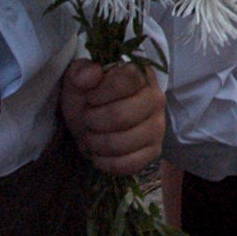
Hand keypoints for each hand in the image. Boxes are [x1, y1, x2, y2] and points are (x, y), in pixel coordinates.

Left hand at [61, 60, 164, 175]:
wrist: (95, 122)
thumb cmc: (89, 97)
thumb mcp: (78, 79)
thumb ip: (81, 71)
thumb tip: (91, 76)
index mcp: (141, 74)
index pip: (126, 81)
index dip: (100, 92)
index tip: (90, 97)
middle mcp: (156, 99)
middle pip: (121, 116)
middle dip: (93, 121)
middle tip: (88, 119)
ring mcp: (158, 127)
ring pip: (122, 143)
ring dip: (96, 143)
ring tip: (92, 137)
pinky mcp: (154, 151)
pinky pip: (129, 164)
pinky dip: (106, 163)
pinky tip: (99, 154)